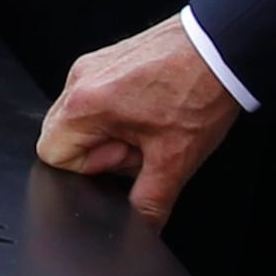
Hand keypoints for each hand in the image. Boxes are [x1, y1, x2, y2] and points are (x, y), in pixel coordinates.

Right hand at [34, 18, 242, 225]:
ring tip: (152, 126)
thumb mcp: (175, 161)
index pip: (52, 156)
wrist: (224, 47)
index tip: (126, 156)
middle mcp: (81, 78)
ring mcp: (94, 64)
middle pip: (64, 136)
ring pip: (83, 118)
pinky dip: (120, 112)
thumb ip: (149, 204)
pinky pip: (98, 98)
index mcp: (84, 103)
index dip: (91, 169)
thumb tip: (140, 228)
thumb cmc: (199, 91)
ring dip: (112, 131)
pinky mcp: (110, 59)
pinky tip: (155, 111)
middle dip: (102, 151)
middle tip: (142, 143)